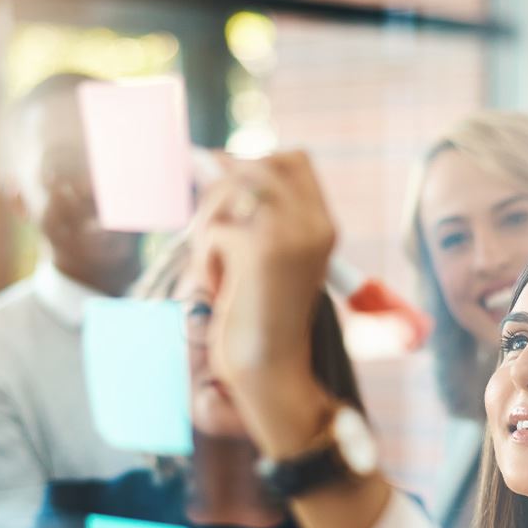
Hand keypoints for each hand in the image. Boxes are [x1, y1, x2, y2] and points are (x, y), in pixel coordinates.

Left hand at [193, 151, 335, 387]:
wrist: (270, 370)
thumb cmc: (261, 317)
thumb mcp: (265, 256)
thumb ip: (250, 210)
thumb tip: (207, 158)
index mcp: (323, 226)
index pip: (293, 159)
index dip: (254, 166)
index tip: (229, 198)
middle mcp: (314, 224)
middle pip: (257, 164)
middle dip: (222, 193)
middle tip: (214, 237)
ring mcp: (291, 234)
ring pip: (230, 190)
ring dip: (208, 226)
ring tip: (215, 266)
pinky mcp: (262, 250)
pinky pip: (215, 229)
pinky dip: (205, 259)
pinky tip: (220, 289)